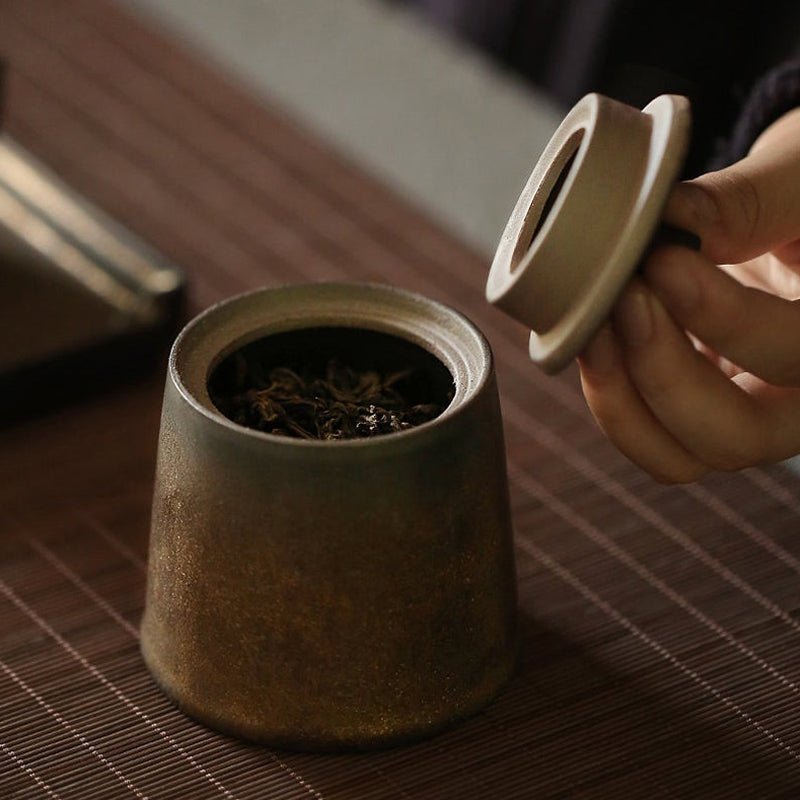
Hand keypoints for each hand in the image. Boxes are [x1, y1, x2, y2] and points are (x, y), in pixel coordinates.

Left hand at [578, 108, 799, 482]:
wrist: (789, 224)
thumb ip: (753, 199)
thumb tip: (674, 216)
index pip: (794, 357)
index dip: (724, 319)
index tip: (664, 259)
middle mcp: (798, 402)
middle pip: (735, 436)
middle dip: (663, 372)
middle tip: (624, 298)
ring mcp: (742, 417)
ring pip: (676, 456)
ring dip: (620, 394)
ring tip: (593, 322)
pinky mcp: (691, 413)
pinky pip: (643, 435)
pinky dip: (608, 393)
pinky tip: (590, 335)